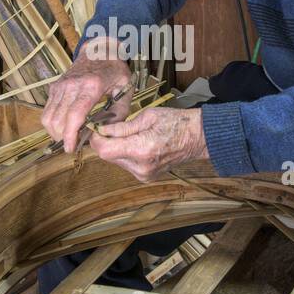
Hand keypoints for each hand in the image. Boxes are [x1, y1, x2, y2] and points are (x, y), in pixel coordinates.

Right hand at [41, 38, 131, 151]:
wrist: (100, 50)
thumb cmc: (115, 71)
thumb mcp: (125, 89)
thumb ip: (119, 114)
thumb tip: (105, 134)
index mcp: (91, 86)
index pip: (75, 115)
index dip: (70, 135)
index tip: (70, 148)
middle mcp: (72, 85)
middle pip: (58, 120)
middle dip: (63, 137)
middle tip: (74, 144)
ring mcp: (61, 85)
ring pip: (48, 117)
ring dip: (55, 132)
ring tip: (68, 137)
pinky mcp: (54, 87)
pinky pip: (47, 110)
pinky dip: (52, 123)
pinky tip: (65, 126)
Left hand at [90, 106, 208, 182]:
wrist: (197, 138)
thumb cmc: (175, 122)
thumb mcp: (147, 117)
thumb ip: (122, 126)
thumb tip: (101, 130)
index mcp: (141, 149)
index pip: (104, 150)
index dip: (96, 138)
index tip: (98, 127)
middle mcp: (140, 167)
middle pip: (108, 156)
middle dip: (107, 141)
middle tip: (114, 127)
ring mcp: (143, 175)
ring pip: (116, 161)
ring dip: (116, 148)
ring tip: (131, 135)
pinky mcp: (145, 177)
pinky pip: (126, 165)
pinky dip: (126, 154)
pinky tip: (138, 144)